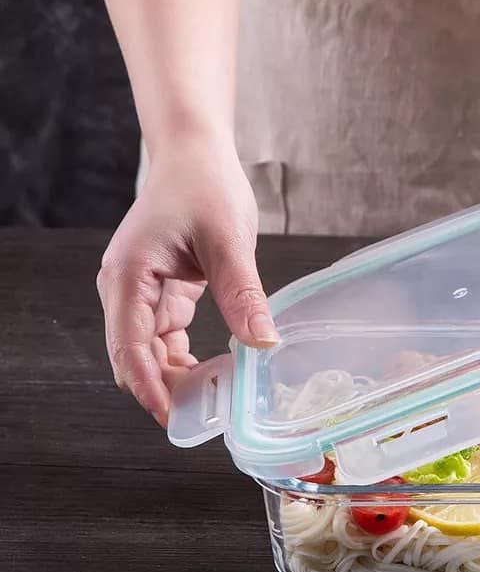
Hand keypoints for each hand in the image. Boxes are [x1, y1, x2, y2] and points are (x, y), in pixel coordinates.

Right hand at [96, 135, 277, 425]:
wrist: (195, 153)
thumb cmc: (204, 185)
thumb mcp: (229, 241)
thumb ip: (243, 295)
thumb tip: (263, 343)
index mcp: (129, 275)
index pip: (130, 345)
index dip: (150, 386)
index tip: (173, 418)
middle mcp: (125, 287)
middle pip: (136, 354)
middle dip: (166, 386)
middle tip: (209, 413)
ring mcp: (140, 290)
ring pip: (151, 349)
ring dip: (177, 372)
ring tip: (217, 396)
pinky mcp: (160, 290)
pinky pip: (166, 333)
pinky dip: (184, 353)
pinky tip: (214, 368)